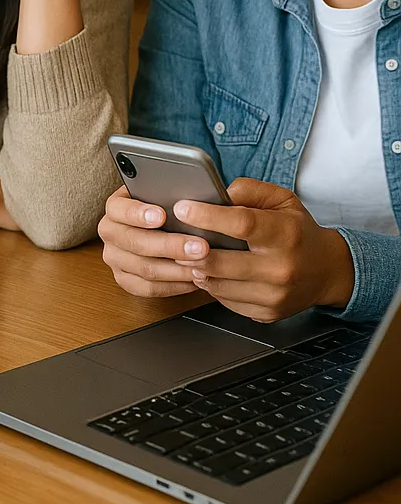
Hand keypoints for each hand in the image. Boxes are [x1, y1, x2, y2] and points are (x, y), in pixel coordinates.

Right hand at [99, 186, 202, 296]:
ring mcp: (114, 258)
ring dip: (177, 269)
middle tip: (200, 247)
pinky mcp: (124, 279)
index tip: (162, 215)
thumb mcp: (162, 195)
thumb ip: (169, 195)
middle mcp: (110, 233)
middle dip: (170, 246)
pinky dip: (173, 286)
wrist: (153, 228)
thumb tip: (191, 198)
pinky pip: (148, 288)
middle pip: (135, 243)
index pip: (119, 209)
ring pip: (144, 268)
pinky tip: (193, 279)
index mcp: (115, 208)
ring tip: (202, 265)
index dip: (139, 214)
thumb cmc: (163, 208)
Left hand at [171, 178, 355, 321]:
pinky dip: (212, 286)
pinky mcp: (266, 313)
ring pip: (217, 285)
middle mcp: (281, 268)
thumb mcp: (281, 199)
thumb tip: (216, 194)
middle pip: (221, 262)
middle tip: (175, 237)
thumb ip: (248, 190)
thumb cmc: (297, 230)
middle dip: (190, 250)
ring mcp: (274, 295)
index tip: (182, 209)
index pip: (240, 223)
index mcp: (285, 234)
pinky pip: (225, 301)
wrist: (327, 270)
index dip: (206, 216)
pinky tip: (212, 272)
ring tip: (190, 254)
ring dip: (197, 269)